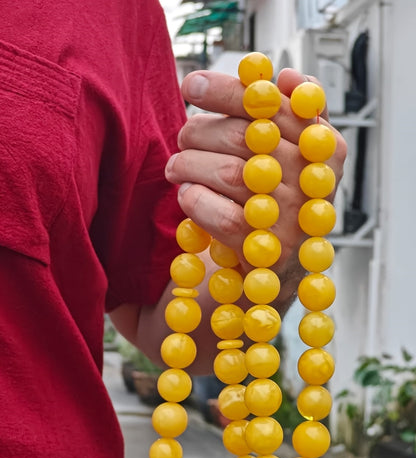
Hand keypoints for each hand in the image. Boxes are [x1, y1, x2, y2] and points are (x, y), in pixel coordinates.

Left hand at [165, 68, 346, 312]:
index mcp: (325, 146)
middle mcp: (313, 180)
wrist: (276, 267)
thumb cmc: (276, 200)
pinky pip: (220, 215)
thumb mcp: (294, 155)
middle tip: (182, 138)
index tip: (191, 84)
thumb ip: (292, 114)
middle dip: (200, 131)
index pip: (273, 105)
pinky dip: (195, 201)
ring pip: (228, 172)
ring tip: (177, 168)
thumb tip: (289, 77)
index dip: (227, 90)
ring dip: (189, 165)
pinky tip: (188, 195)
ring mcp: (292, 218)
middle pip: (244, 135)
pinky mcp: (267, 251)